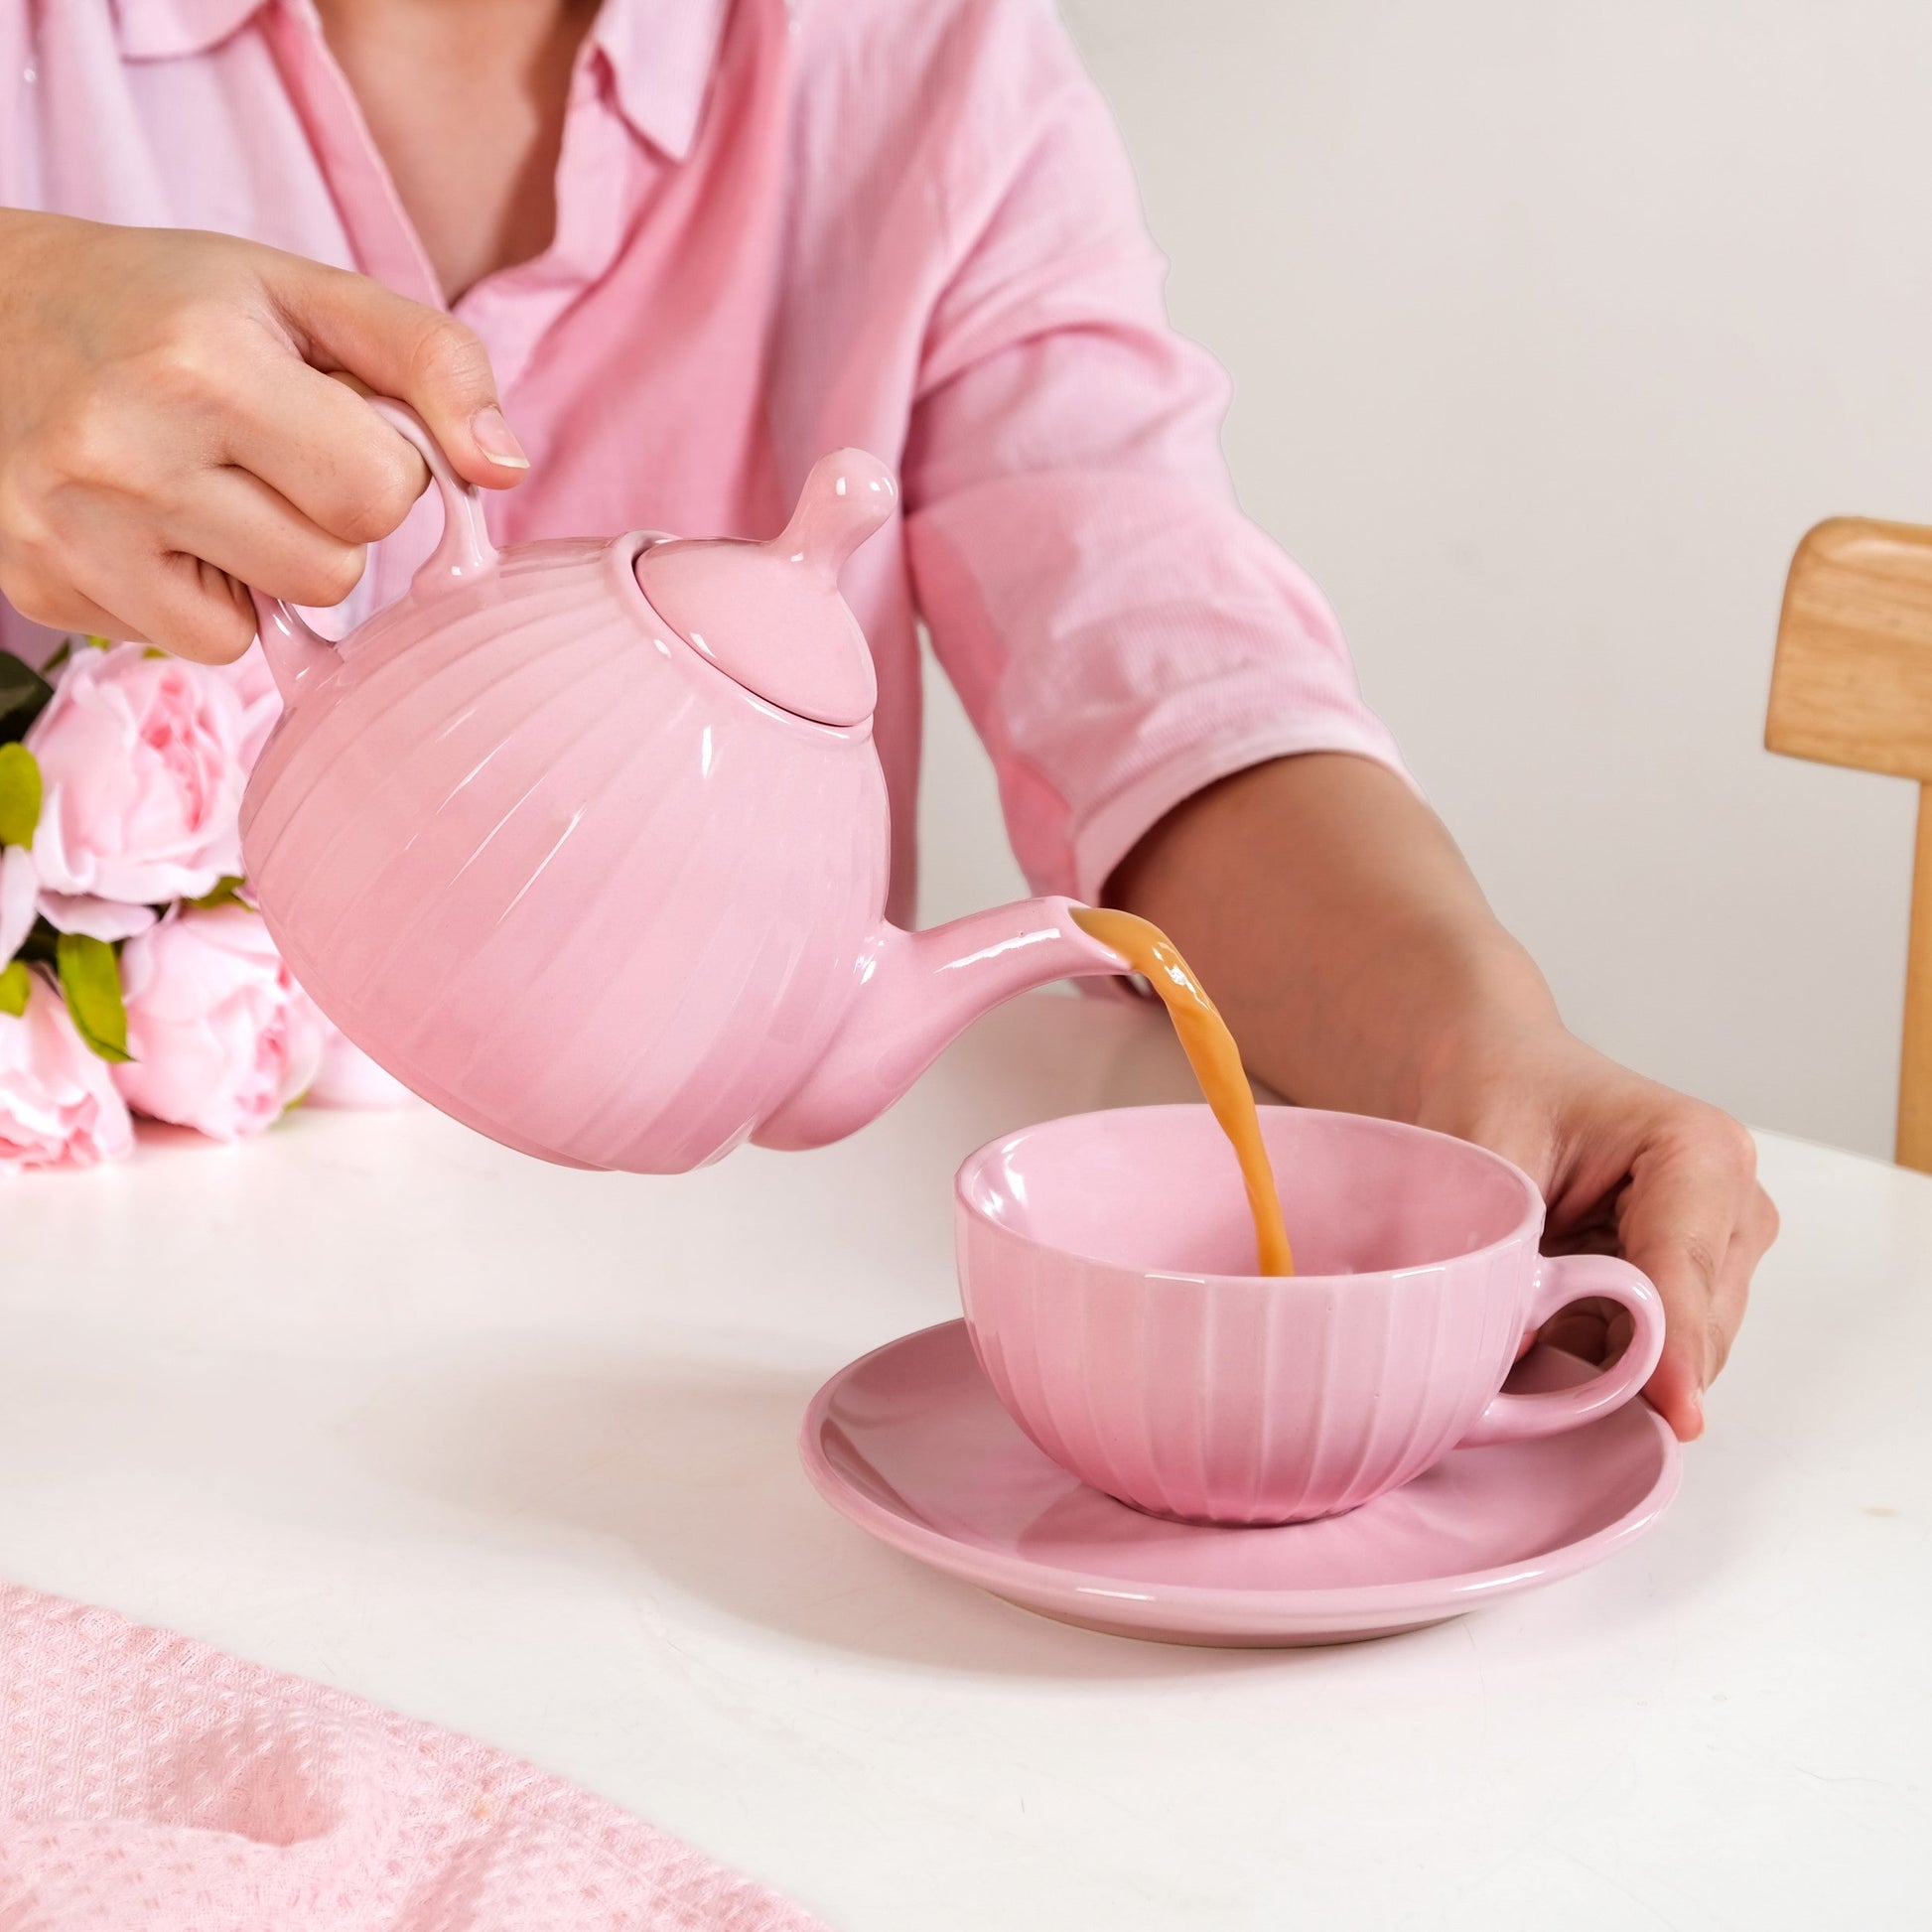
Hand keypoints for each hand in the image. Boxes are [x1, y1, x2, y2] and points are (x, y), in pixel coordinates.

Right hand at [0, 211, 528, 662]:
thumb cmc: (169, 305)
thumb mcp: (305, 293)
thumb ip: (433, 361)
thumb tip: (506, 469)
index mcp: (203, 365)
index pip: (383, 495)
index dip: (381, 464)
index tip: (327, 419)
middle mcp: (124, 454)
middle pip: (333, 574)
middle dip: (323, 520)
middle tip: (258, 452)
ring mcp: (72, 531)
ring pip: (261, 629)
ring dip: (262, 568)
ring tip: (205, 485)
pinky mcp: (40, 584)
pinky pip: (192, 647)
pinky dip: (195, 599)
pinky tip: (155, 525)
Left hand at [1411, 1016, 1777, 1440]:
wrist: (1492, 1068)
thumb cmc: (1496, 1086)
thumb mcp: (1482, 1151)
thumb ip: (1502, 1247)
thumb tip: (1513, 1354)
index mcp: (1698, 1151)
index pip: (1685, 1269)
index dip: (1674, 1347)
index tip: (1675, 1413)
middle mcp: (1731, 1205)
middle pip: (1697, 1327)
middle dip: (1626, 1370)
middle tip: (1536, 1394)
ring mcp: (1719, 1253)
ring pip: (1681, 1355)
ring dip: (1610, 1372)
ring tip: (1528, 1354)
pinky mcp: (1687, 1287)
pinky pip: (1653, 1355)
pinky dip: (1601, 1365)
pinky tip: (1546, 1349)